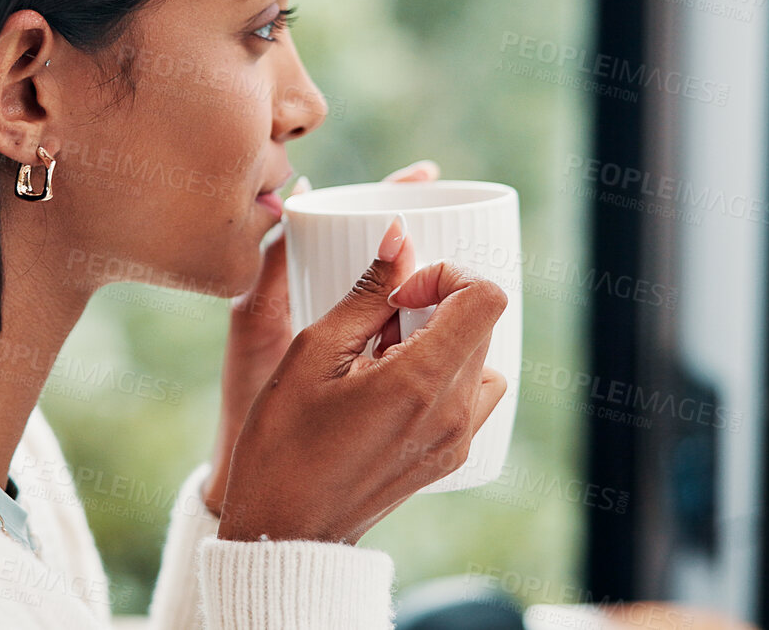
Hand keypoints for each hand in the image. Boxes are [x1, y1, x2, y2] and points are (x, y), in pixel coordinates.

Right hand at [212, 212, 508, 543]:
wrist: (282, 531)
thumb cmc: (282, 443)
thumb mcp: (313, 352)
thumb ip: (366, 292)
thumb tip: (400, 237)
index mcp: (422, 382)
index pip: (486, 297)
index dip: (446, 276)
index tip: (399, 294)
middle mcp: (453, 413)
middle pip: (483, 323)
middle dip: (437, 305)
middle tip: (379, 324)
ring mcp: (457, 441)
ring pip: (481, 359)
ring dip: (443, 342)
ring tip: (384, 357)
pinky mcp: (450, 458)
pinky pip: (470, 396)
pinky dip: (443, 376)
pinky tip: (389, 387)